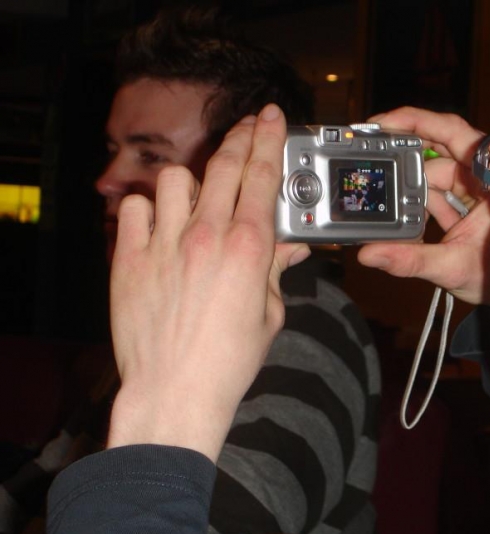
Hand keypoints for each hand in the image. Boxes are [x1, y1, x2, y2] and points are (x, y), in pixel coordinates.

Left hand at [107, 105, 309, 460]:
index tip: (273, 116)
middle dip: (241, 136)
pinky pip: (132, 208)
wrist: (176, 392)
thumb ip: (277, 270)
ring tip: (198, 197)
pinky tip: (158, 225)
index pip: (262, 175)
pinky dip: (146, 208)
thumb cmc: (227, 361)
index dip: (270, 138)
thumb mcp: (269, 314)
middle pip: (224, 164)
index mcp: (248, 249)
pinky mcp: (129, 259)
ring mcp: (164, 244)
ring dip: (191, 180)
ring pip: (174, 178)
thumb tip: (292, 246)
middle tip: (249, 126)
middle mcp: (206, 236)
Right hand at [357, 107, 489, 304]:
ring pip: (434, 173)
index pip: (451, 133)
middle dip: (405, 153)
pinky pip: (436, 193)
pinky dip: (418, 202)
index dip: (417, 122)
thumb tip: (370, 253)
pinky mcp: (465, 204)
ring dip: (412, 187)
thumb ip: (410, 260)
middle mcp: (483, 176)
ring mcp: (474, 189)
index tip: (385, 124)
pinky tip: (402, 217)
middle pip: (438, 147)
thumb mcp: (453, 267)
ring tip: (388, 202)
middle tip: (372, 154)